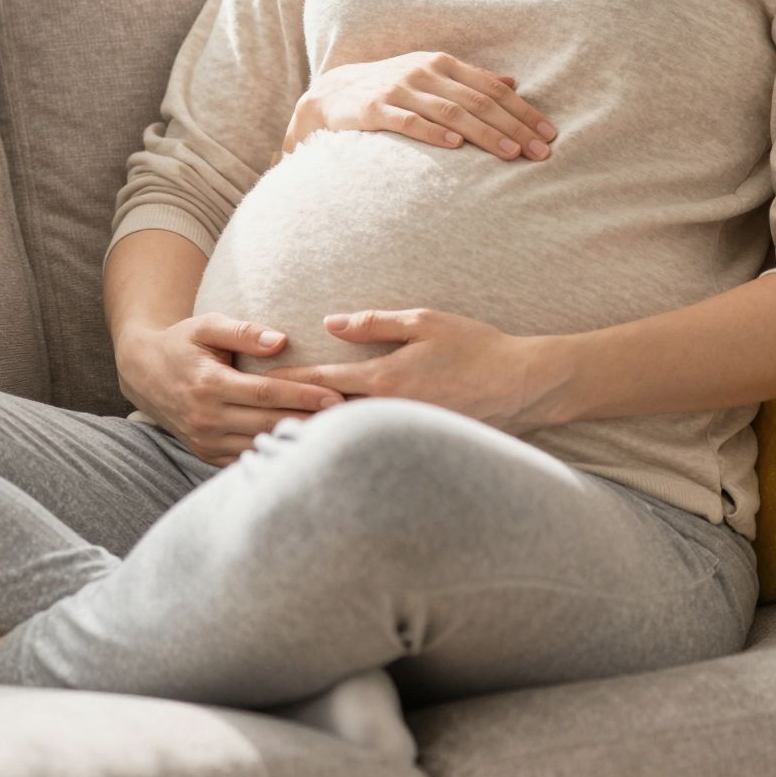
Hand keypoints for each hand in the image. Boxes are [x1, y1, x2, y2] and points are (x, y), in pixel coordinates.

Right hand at [115, 314, 349, 467]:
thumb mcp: (206, 325)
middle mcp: (206, 417)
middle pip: (267, 424)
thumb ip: (243, 331)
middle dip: (309, 422)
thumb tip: (281, 341)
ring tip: (334, 437)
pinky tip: (302, 452)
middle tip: (349, 419)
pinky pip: (245, 461)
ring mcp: (204, 441)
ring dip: (295, 442)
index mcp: (208, 383)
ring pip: (259, 446)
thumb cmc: (182, 343)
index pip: (265, 393)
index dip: (302, 395)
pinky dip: (273, 456)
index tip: (336, 396)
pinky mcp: (205, 454)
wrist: (142, 372)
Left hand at [269, 307, 568, 437]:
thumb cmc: (477, 346)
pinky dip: (350, 450)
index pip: (322, 383)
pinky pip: (375, 450)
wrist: (523, 385)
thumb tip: (331, 323)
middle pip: (326, 421)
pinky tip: (334, 454)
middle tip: (252, 424)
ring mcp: (403, 434)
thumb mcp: (425, 321)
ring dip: (315, 440)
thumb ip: (375, 322)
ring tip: (279, 444)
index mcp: (385, 378)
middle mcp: (388, 412)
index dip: (287, 383)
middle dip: (290, 421)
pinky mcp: (419, 447)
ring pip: (348, 441)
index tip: (258, 385)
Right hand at [286, 52, 558, 162]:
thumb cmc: (392, 89)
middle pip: (477, 101)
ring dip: (484, 133)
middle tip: (540, 151)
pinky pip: (409, 121)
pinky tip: (456, 146)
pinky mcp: (375, 109)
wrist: (333, 95)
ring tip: (510, 153)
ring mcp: (398, 89)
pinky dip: (434, 133)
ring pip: (450, 112)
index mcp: (442, 64)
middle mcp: (423, 72)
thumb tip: (514, 84)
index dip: (523, 111)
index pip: (492, 89)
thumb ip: (470, 81)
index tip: (548, 134)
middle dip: (513, 126)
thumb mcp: (431, 78)